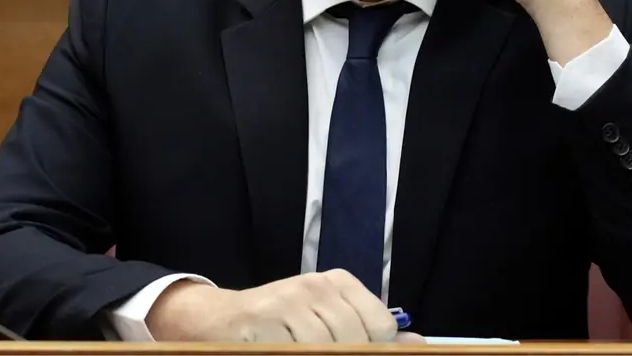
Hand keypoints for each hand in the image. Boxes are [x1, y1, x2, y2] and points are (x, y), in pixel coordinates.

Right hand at [146, 270, 415, 342]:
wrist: (215, 319)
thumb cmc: (279, 323)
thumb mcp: (328, 320)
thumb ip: (369, 332)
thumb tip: (416, 343)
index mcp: (337, 282)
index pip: (380, 326)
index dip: (372, 348)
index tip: (356, 350)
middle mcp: (313, 286)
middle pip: (354, 342)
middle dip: (343, 354)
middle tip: (318, 351)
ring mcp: (285, 302)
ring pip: (324, 348)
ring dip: (313, 354)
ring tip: (297, 348)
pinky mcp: (260, 322)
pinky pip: (292, 352)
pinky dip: (288, 354)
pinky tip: (281, 350)